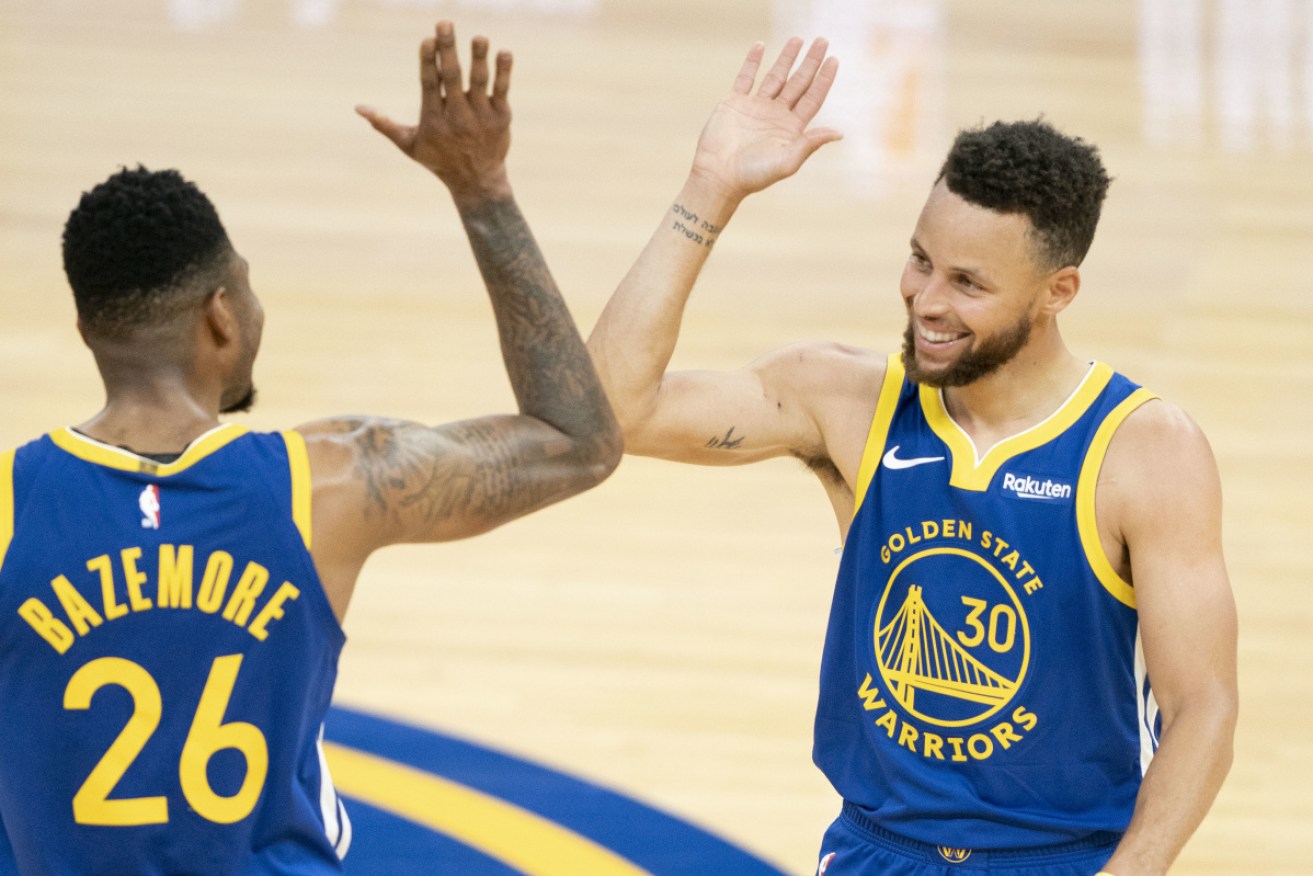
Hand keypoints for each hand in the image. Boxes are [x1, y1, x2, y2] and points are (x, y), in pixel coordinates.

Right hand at [357, 21, 512, 203]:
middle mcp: (457, 117)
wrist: (477, 182)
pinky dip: (504, 72)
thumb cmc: (439, 160)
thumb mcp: (409, 145)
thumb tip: (358, 108)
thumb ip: (385, 124)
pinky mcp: (501, 118)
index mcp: (433, 119)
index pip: (430, 85)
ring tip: (479, 37)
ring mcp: (480, 117)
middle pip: (453, 78)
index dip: (429, 62)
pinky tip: (504, 52)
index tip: (427, 40)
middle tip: (445, 24)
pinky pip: (502, 91)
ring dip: (479, 59)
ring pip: (480, 83)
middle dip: (449, 50)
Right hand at [690, 37, 840, 200]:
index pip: (812, 98)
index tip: (834, 60)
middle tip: (822, 41)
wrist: (718, 176)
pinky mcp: (734, 103)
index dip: (824, 79)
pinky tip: (760, 46)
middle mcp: (776, 115)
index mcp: (791, 128)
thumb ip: (810, 144)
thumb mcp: (786, 162)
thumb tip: (839, 133)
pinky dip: (752, 62)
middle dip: (810, 62)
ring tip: (798, 39)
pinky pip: (745, 77)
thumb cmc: (753, 176)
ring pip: (775, 77)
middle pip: (798, 83)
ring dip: (786, 58)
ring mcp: (755, 107)